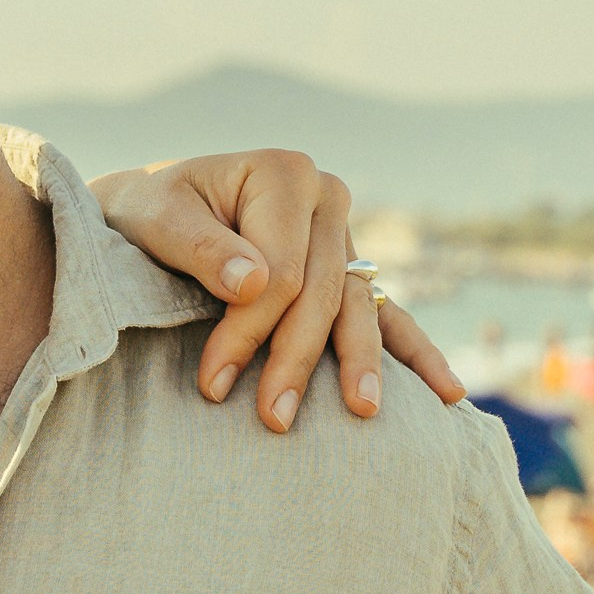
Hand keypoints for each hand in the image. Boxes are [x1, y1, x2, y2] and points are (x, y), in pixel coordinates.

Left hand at [88, 148, 465, 430]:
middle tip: (273, 418)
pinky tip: (446, 394)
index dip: (249, 329)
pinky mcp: (348, 270)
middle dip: (296, 359)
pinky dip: (414, 354)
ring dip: (362, 364)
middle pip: (322, 292)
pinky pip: (386, 314)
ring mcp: (343, 236)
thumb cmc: (147, 215)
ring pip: (357, 307)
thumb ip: (201, 248)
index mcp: (285, 174)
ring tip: (363, 412)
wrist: (149, 214)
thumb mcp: (157, 220)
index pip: (282, 270)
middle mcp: (326, 199)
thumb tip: (254, 283)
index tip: (213, 383)